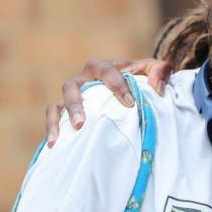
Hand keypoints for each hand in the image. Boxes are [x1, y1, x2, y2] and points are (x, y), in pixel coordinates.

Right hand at [43, 57, 173, 145]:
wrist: (130, 87)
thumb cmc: (141, 79)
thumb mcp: (154, 70)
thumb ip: (160, 71)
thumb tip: (157, 88)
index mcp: (105, 66)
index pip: (107, 71)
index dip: (117, 85)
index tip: (130, 104)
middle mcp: (84, 78)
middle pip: (73, 85)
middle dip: (76, 104)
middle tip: (82, 123)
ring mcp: (74, 94)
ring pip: (60, 101)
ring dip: (63, 116)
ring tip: (71, 133)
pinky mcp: (66, 108)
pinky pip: (53, 114)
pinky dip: (51, 127)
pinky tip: (54, 144)